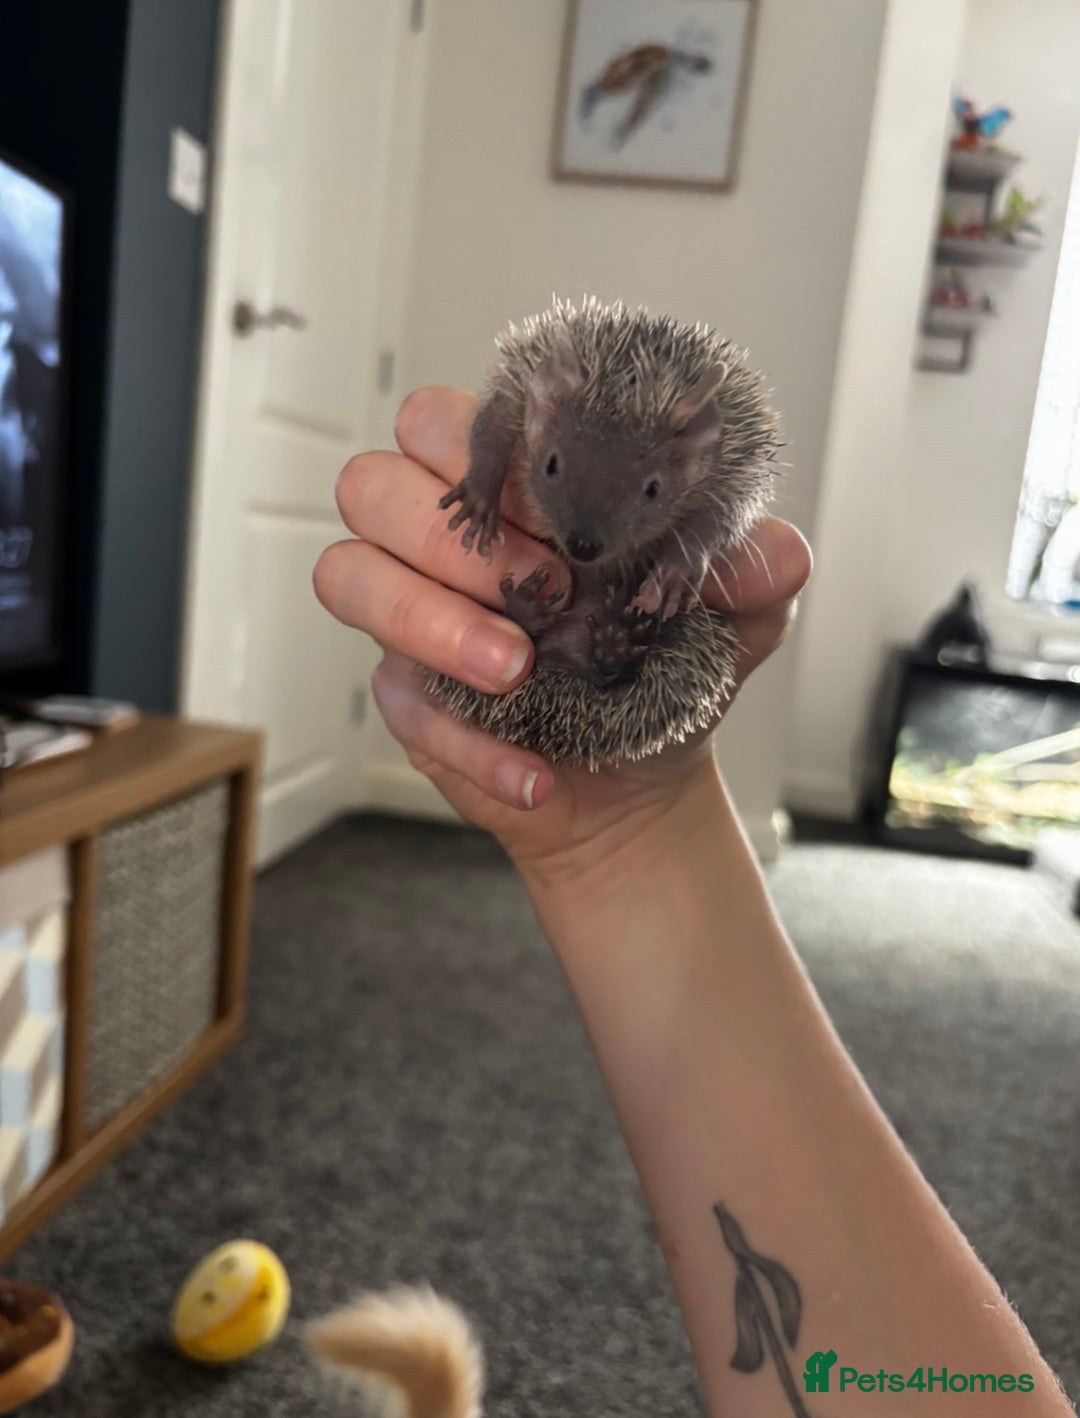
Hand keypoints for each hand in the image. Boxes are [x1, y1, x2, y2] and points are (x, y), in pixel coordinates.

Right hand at [313, 387, 811, 879]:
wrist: (644, 782)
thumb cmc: (669, 670)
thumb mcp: (734, 618)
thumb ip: (754, 571)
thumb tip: (776, 552)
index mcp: (512, 487)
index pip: (440, 419)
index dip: (478, 452)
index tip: (557, 513)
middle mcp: (443, 541)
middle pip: (371, 484)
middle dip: (452, 539)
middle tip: (544, 590)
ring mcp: (410, 613)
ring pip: (347, 575)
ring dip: (428, 623)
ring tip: (516, 672)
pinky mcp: (406, 695)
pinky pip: (393, 699)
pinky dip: (465, 741)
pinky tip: (536, 772)